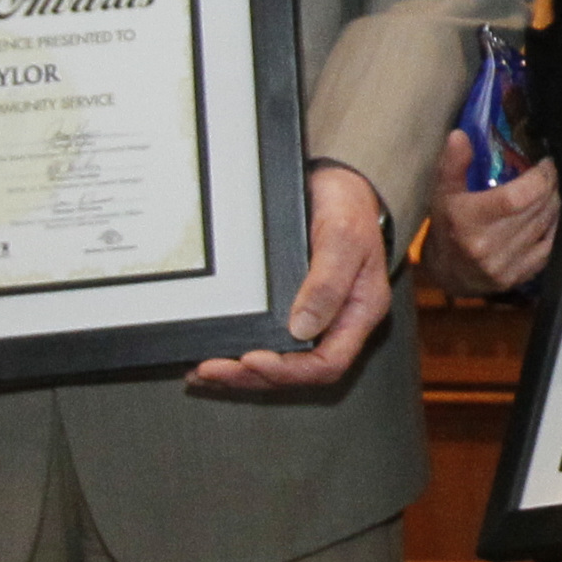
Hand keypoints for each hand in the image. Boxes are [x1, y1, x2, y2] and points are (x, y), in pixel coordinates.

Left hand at [190, 164, 395, 389]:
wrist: (338, 185)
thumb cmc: (348, 209)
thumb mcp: (343, 239)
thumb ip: (328, 283)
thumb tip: (303, 328)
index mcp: (358, 313)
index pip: (328, 363)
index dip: (289, 370)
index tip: (253, 359)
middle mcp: (334, 322)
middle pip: (296, 371)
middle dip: (252, 375)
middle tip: (212, 369)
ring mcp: (312, 318)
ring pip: (278, 364)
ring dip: (239, 373)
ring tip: (204, 372)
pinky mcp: (289, 309)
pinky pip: (266, 343)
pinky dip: (236, 355)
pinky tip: (212, 356)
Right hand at [420, 130, 558, 294]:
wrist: (447, 272)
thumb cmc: (447, 226)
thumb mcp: (442, 192)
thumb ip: (452, 163)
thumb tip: (459, 135)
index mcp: (468, 221)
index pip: (519, 197)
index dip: (541, 177)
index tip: (545, 163)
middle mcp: (487, 246)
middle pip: (537, 209)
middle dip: (549, 187)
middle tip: (548, 174)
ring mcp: (505, 265)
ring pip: (545, 226)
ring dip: (553, 205)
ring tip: (549, 191)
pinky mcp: (518, 277)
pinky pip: (549, 248)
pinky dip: (553, 228)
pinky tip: (548, 215)